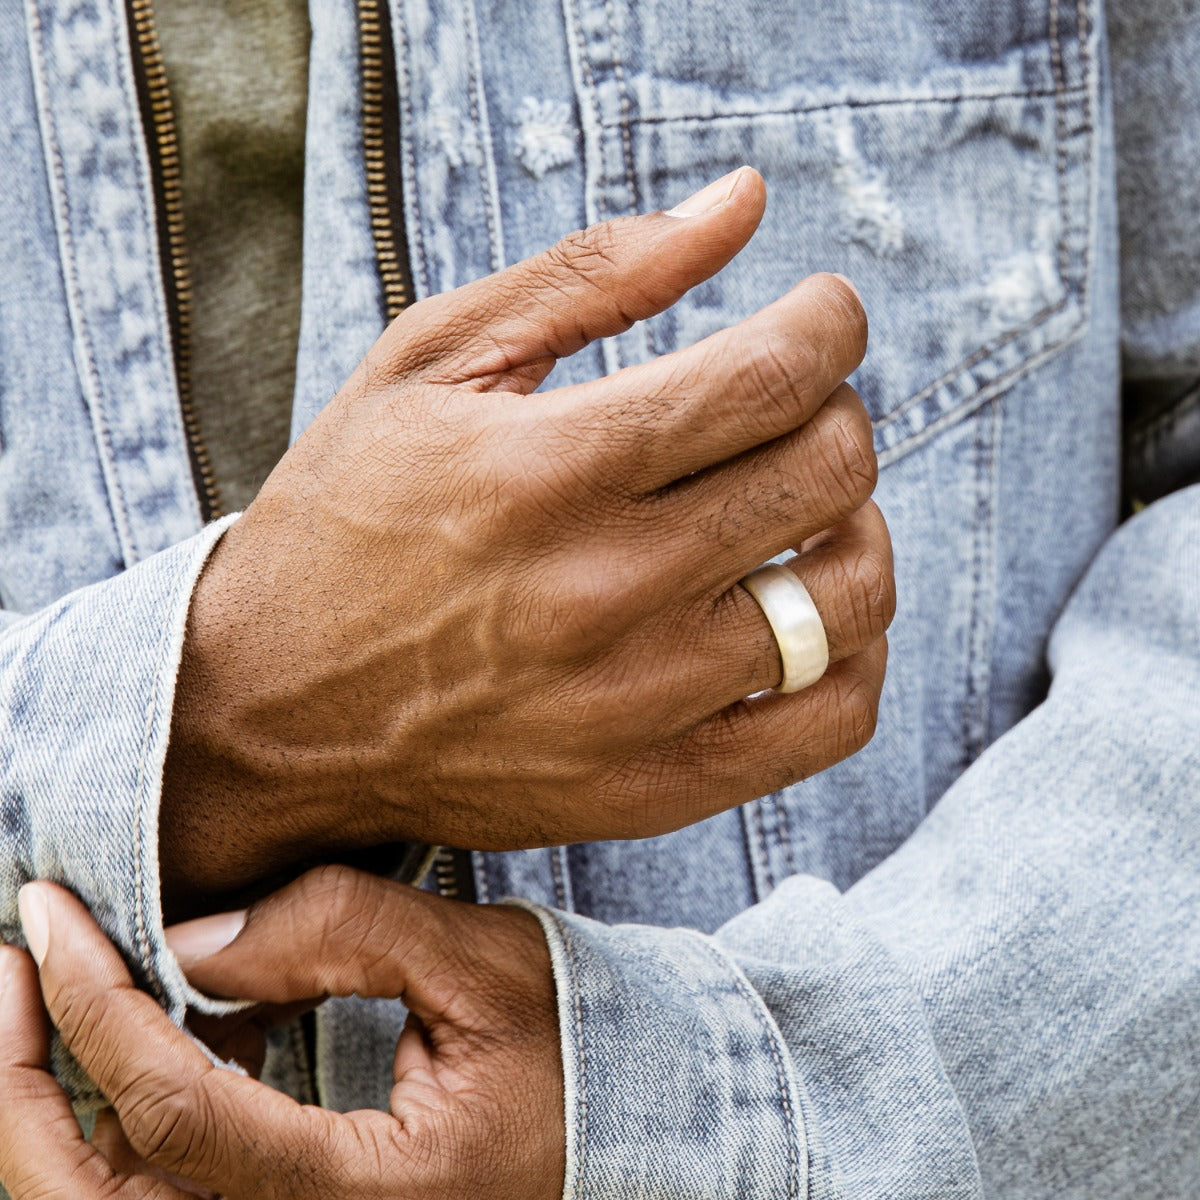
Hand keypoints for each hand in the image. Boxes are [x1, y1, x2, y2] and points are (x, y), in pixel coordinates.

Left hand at [0, 868, 562, 1199]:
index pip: (175, 1114)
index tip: (50, 911)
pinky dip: (135, 1111)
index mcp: (362, 1198)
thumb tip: (187, 942)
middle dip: (23, 1081)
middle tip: (14, 964)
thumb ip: (335, 934)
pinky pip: (166, 1191)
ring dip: (64, 1098)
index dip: (94, 1003)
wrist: (618, 1121)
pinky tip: (180, 1029)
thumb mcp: (472, 965)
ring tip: (77, 989)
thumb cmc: (564, 1043)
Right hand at [162, 166, 891, 899]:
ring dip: (855, 526)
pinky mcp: (650, 789)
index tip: (817, 318)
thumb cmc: (346, 519)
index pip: (772, 376)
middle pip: (829, 473)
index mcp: (547, 467)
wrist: (272, 708)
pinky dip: (854, 655)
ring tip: (802, 510)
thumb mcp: (428, 361)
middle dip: (836, 411)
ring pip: (852, 596)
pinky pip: (830, 723)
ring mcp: (635, 704)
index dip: (828, 325)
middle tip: (790, 409)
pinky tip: (801, 611)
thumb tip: (748, 201)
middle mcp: (602, 591)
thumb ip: (594, 271)